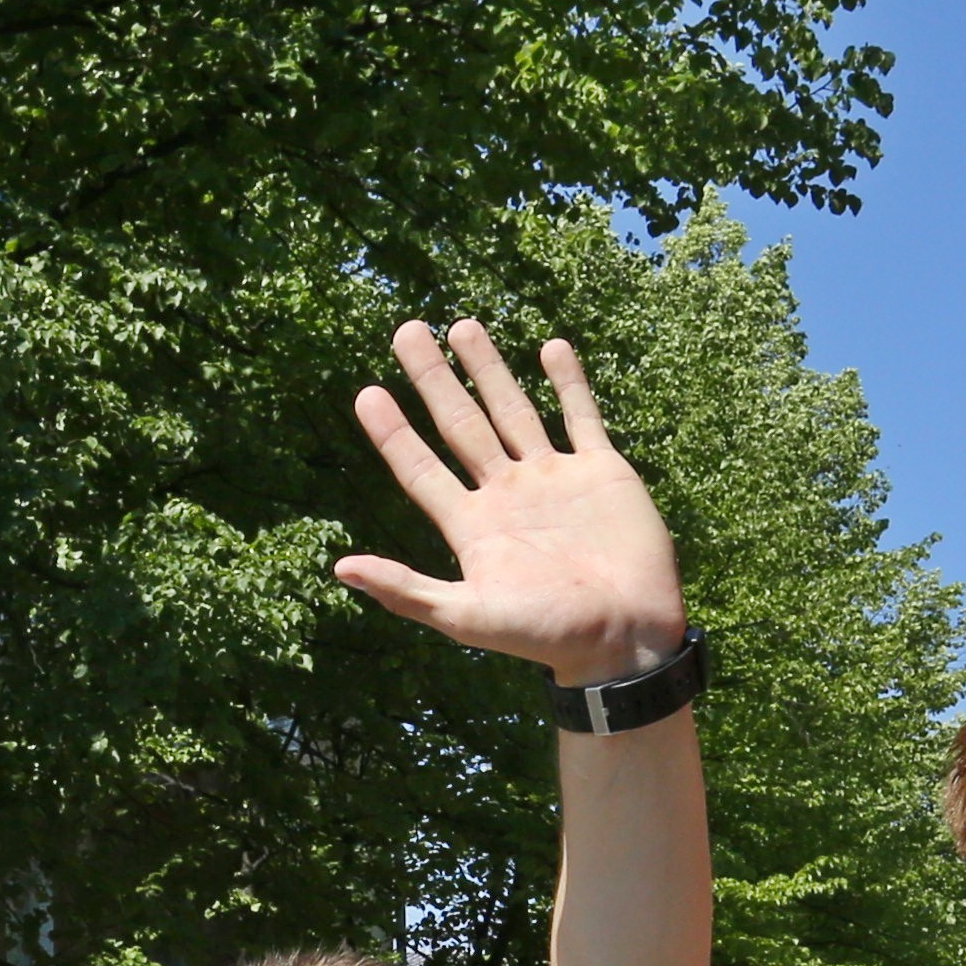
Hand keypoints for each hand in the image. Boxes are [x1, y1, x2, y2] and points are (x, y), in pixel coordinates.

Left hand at [329, 320, 687, 687]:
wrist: (625, 639)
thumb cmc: (546, 636)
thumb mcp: (467, 617)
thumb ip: (405, 591)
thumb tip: (340, 567)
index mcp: (473, 527)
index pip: (421, 469)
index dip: (393, 433)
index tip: (366, 393)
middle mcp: (507, 495)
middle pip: (461, 424)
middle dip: (433, 379)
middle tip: (406, 331)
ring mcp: (554, 479)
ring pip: (513, 410)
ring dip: (488, 370)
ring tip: (463, 326)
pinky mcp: (602, 473)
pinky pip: (581, 417)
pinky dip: (568, 383)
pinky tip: (550, 348)